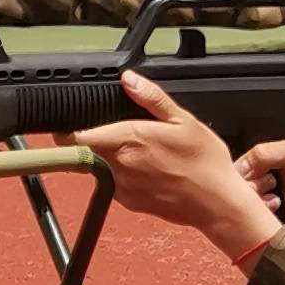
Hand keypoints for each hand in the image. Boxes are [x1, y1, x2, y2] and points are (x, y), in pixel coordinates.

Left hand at [73, 75, 283, 262]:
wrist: (218, 205)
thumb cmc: (206, 164)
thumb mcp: (184, 120)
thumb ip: (151, 98)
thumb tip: (129, 79)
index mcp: (127, 140)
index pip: (74, 137)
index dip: (66, 130)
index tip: (69, 123)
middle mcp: (118, 166)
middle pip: (85, 151)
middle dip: (94, 140)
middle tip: (116, 131)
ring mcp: (122, 187)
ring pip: (100, 167)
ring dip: (110, 159)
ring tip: (143, 152)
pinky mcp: (129, 203)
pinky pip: (115, 184)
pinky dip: (123, 175)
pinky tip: (150, 170)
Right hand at [236, 134, 284, 236]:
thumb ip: (265, 152)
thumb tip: (241, 165)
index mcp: (254, 158)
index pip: (233, 165)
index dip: (243, 172)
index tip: (259, 174)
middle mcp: (250, 176)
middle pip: (234, 185)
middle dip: (253, 186)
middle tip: (271, 183)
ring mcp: (254, 196)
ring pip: (240, 202)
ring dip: (258, 200)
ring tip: (275, 195)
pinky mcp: (258, 213)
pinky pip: (249, 217)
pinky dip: (262, 212)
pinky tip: (275, 205)